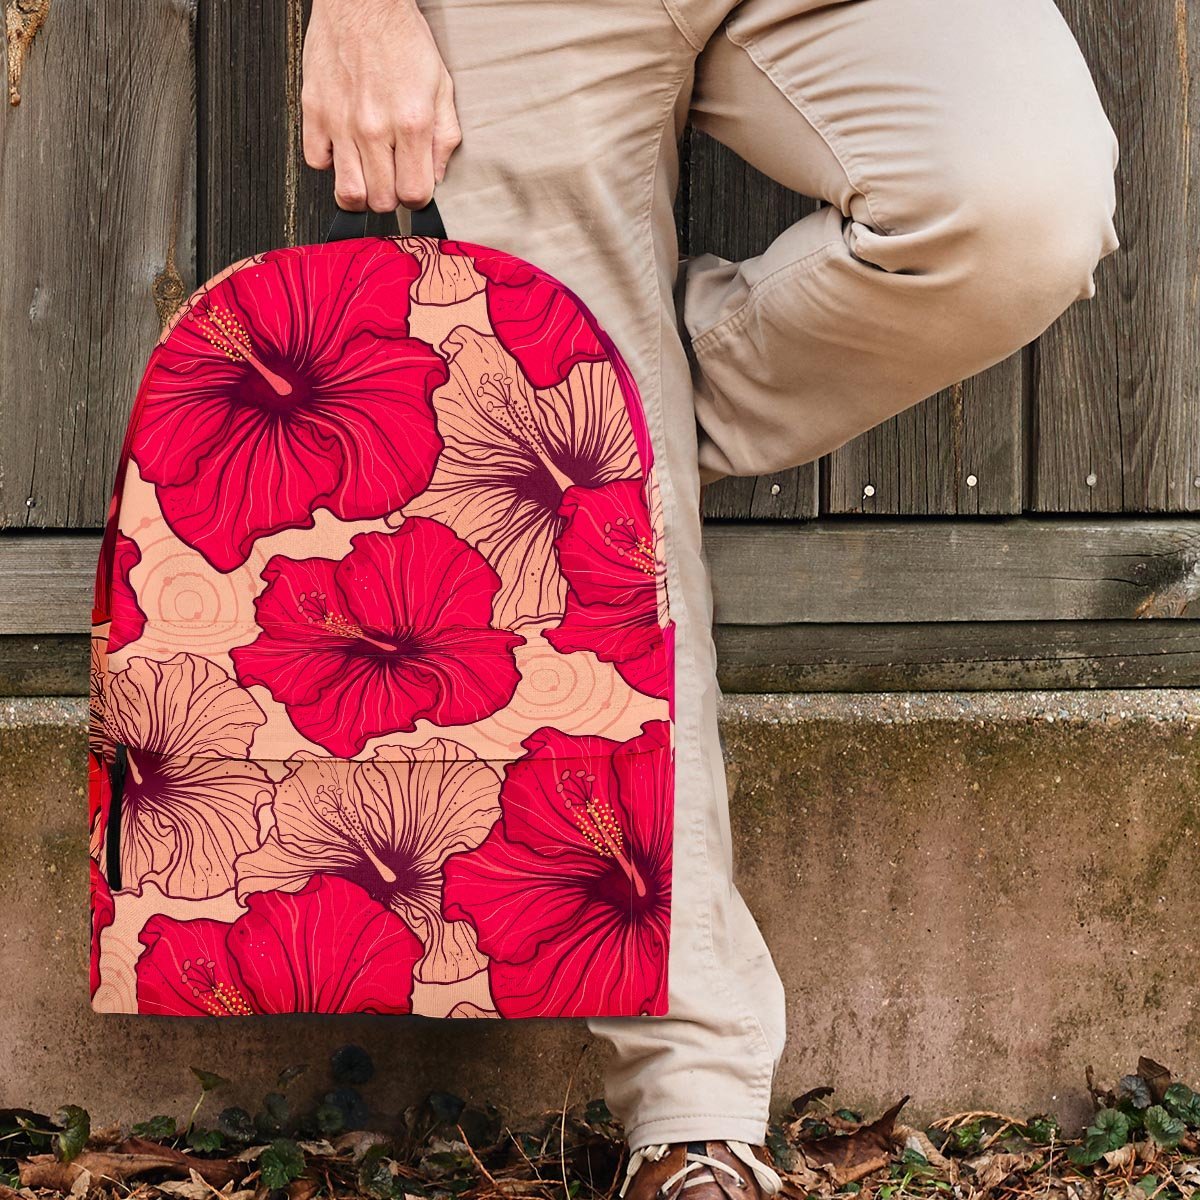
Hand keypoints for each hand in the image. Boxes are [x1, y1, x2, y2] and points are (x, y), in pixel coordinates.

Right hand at [302, 0, 460, 211]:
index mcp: (411, 123)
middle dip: (390, 197)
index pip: (414, 194)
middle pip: (381, 201)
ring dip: (361, 192)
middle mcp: (374, 127)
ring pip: (348, 192)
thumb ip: (444, 137)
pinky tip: (343, 149)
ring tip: (368, 176)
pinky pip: (316, 162)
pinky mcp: (314, 111)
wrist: (362, 1)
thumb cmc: (401, 39)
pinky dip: (330, 163)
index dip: (417, 198)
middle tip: (392, 178)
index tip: (415, 188)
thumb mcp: (441, 87)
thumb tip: (437, 176)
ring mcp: (341, 122)